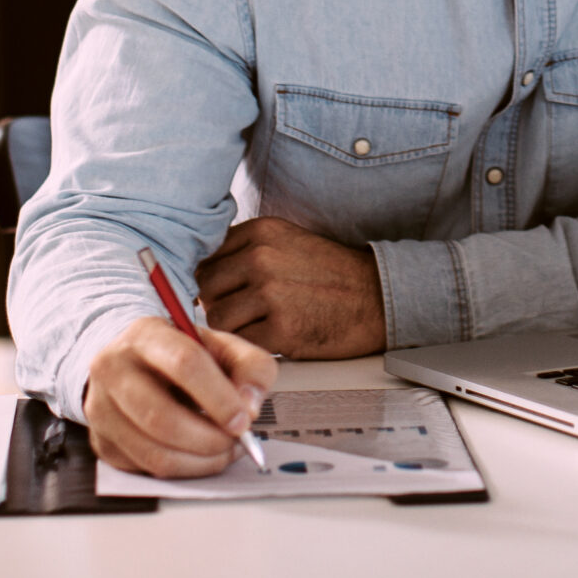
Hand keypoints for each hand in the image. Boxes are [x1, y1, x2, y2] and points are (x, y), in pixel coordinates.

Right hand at [82, 317, 276, 477]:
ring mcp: (101, 409)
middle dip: (209, 438)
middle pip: (161, 417)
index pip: (183, 363)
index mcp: (145, 335)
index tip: (244, 421)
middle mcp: (113, 369)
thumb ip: (250, 368)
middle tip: (237, 441)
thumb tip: (250, 407)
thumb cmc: (182, 355)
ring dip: (199, 461)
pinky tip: (200, 456)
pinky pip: (146, 469)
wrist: (134, 363)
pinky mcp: (102, 442)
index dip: (218, 397)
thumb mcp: (222, 346)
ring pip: (153, 452)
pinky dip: (183, 470)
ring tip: (223, 450)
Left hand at [199, 216, 387, 357]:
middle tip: (243, 313)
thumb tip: (201, 274)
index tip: (225, 291)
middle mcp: (261, 258)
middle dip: (219, 303)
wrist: (376, 298)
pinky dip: (252, 345)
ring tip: (259, 325)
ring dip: (233, 328)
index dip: (212, 280)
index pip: (206, 257)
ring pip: (219, 318)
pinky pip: (241, 342)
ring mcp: (271, 294)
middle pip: (206, 287)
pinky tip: (272, 338)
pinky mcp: (282, 329)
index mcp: (260, 232)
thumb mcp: (286, 242)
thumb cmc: (330, 274)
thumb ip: (244, 251)